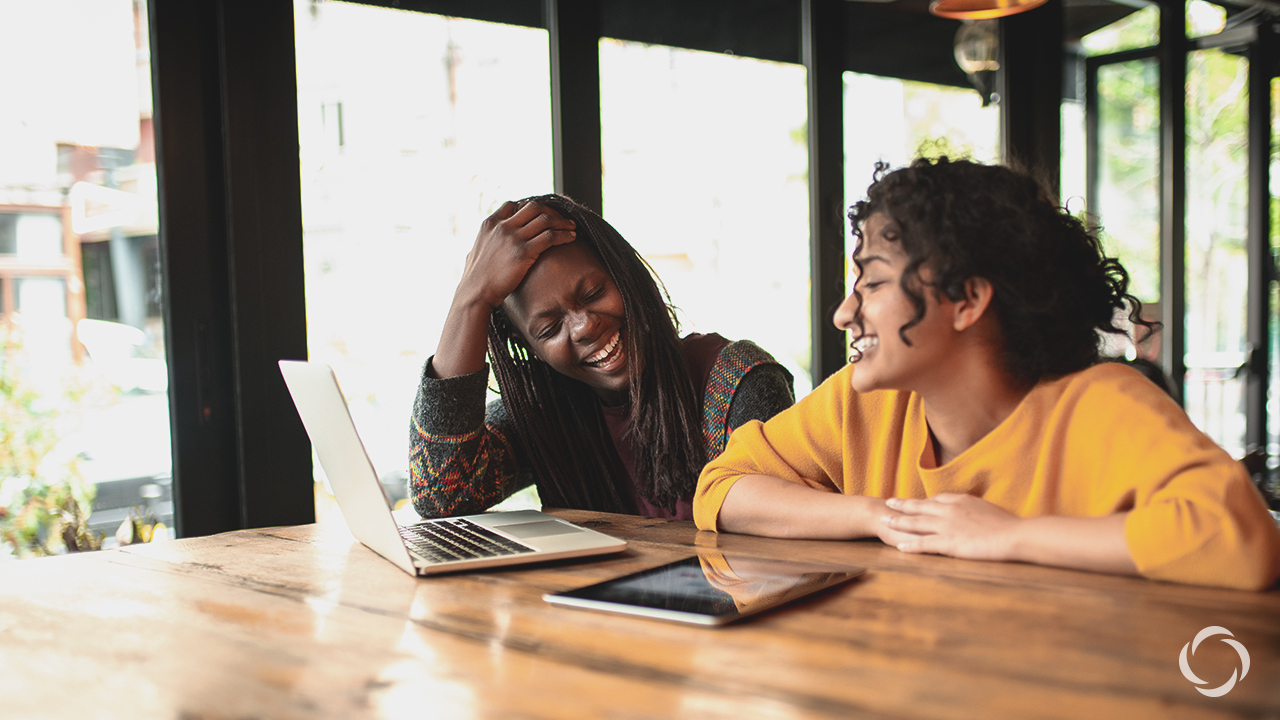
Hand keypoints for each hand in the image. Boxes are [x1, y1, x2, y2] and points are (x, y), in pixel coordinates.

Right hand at [457, 200, 576, 309]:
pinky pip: (550, 237)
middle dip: (551, 211)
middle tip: (562, 219)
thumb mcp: (474, 252)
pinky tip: (571, 238)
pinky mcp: (523, 252)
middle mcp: (502, 227)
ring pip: (545, 219)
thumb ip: (483, 245)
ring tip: (572, 227)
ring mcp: (513, 238)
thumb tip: (478, 248)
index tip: (542, 215)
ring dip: (562, 221)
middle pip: (533, 207)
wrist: (475, 293)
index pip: (512, 205)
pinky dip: (564, 235)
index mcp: (489, 224)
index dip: (529, 208)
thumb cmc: (475, 279)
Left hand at [880, 494, 1021, 561]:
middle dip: (903, 505)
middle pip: (920, 507)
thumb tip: (972, 511)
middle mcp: (949, 510)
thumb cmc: (1008, 525)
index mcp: (960, 501)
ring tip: (884, 521)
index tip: (914, 503)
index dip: (923, 502)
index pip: (937, 499)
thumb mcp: (988, 509)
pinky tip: (899, 546)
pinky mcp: (949, 542)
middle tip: (888, 502)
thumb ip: (974, 509)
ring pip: (916, 523)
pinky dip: (911, 545)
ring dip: (898, 522)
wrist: (1014, 535)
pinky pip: (924, 543)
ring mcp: (947, 526)